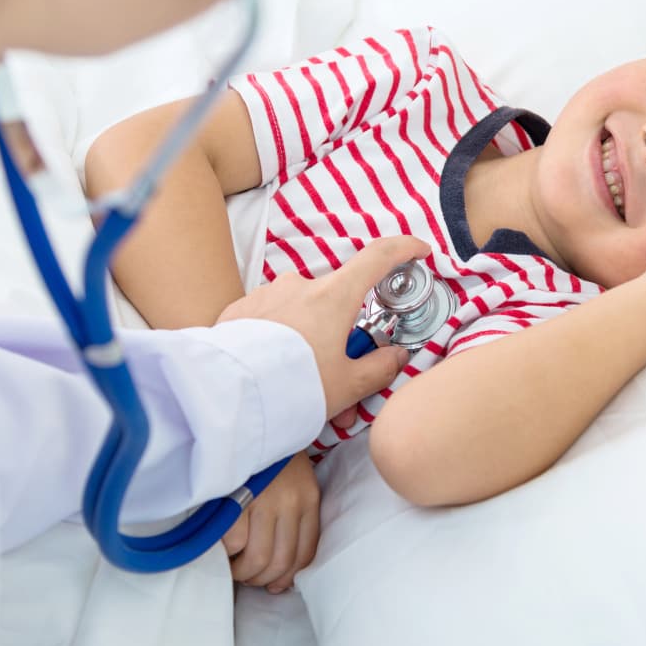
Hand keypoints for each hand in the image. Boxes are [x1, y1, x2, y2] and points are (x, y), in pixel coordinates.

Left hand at [218, 235, 428, 418]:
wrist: (225, 396)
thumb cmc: (293, 387)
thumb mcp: (346, 387)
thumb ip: (378, 369)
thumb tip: (396, 356)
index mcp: (333, 297)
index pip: (378, 257)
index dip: (404, 249)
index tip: (419, 251)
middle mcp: (300, 285)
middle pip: (336, 305)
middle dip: (341, 342)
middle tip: (340, 386)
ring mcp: (267, 294)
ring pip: (301, 318)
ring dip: (307, 349)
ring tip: (301, 393)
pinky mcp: (240, 310)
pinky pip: (270, 324)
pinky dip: (279, 346)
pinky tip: (272, 377)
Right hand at [223, 451, 319, 592]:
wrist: (246, 420)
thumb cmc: (266, 454)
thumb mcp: (292, 478)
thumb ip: (291, 514)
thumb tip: (279, 569)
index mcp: (308, 498)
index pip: (305, 553)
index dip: (287, 577)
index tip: (273, 584)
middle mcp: (291, 502)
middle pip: (281, 561)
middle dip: (262, 579)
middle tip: (247, 576)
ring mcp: (265, 501)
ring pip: (259, 559)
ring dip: (244, 573)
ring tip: (233, 568)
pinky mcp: (237, 499)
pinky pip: (234, 544)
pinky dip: (226, 554)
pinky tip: (221, 549)